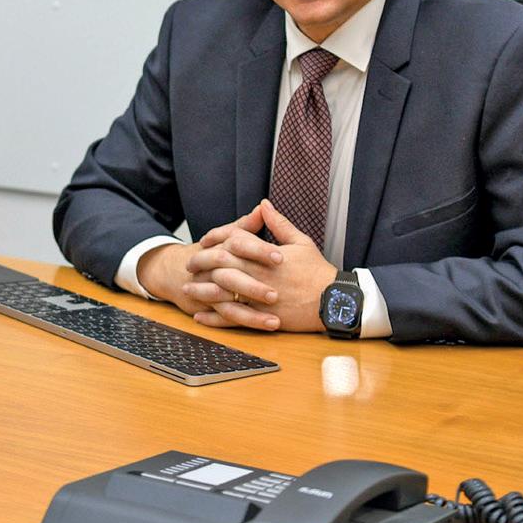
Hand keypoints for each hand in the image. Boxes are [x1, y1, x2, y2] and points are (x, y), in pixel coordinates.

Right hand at [136, 208, 277, 317]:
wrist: (177, 271)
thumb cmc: (214, 252)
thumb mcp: (229, 236)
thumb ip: (247, 224)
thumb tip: (263, 206)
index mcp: (221, 245)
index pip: (238, 244)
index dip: (258, 250)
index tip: (280, 257)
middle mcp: (212, 267)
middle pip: (231, 275)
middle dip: (254, 286)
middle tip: (277, 293)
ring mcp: (208, 288)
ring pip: (228, 301)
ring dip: (253, 313)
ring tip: (275, 320)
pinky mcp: (209, 306)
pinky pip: (228, 317)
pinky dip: (247, 322)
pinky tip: (267, 325)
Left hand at [183, 199, 333, 331]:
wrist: (334, 301)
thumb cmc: (318, 271)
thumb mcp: (300, 242)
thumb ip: (279, 223)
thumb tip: (264, 204)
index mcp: (266, 255)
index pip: (233, 242)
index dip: (215, 240)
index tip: (204, 242)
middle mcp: (258, 275)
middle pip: (221, 266)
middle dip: (202, 264)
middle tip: (189, 265)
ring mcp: (259, 298)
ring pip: (223, 294)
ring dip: (203, 291)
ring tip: (188, 291)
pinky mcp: (262, 317)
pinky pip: (233, 318)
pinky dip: (215, 318)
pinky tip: (201, 316)